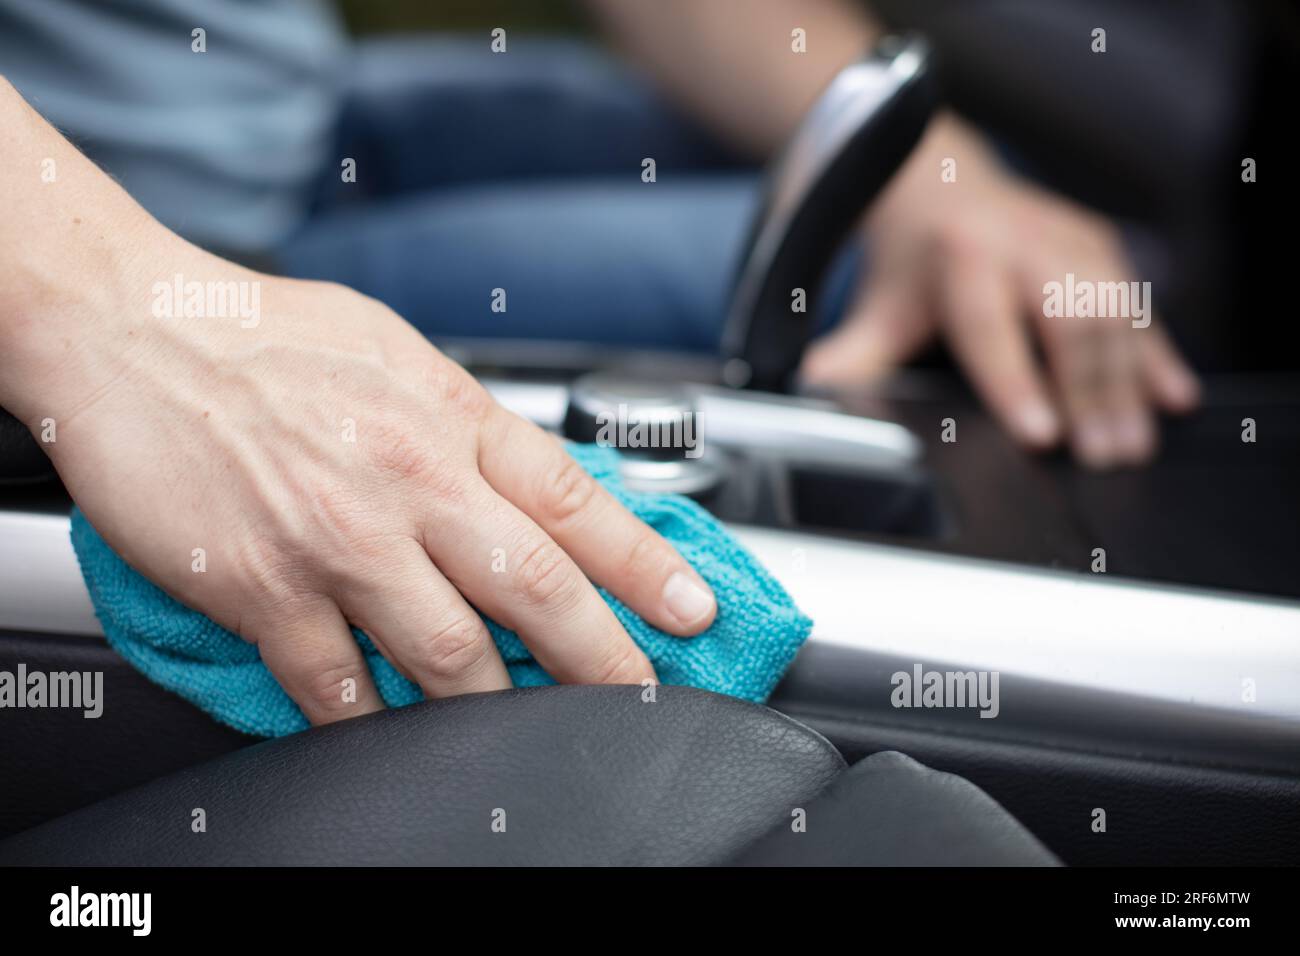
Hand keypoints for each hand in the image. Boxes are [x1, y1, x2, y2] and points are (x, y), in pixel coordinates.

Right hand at [21, 243, 716, 724]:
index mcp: (447, 418)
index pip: (575, 502)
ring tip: (527, 729)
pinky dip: (374, 721)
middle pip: (535, 591)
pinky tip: (393, 728)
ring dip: (498, 706)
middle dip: (602, 659)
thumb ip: (467, 424)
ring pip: (450, 658)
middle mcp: (407, 482)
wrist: (131, 329)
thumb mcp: (396, 351)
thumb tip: (532, 488)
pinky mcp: (263, 591)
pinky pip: (338, 688)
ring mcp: (338, 543)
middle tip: (638, 694)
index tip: (692, 609)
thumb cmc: (262, 335)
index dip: (645, 565)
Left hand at [801, 116, 1200, 467]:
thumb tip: (814, 401)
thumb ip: (854, 357)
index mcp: (963, 258)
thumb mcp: (879, 306)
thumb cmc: (913, 260)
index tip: (1040, 435)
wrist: (939, 184)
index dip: (1018, 384)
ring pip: (1115, 314)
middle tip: (1103, 457)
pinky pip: (1140, 305)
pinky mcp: (1102, 248)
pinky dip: (1159, 353)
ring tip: (1134, 445)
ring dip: (1130, 382)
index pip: (993, 329)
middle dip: (1090, 392)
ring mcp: (1071, 242)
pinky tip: (1175, 398)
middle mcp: (1025, 243)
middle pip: (1070, 322)